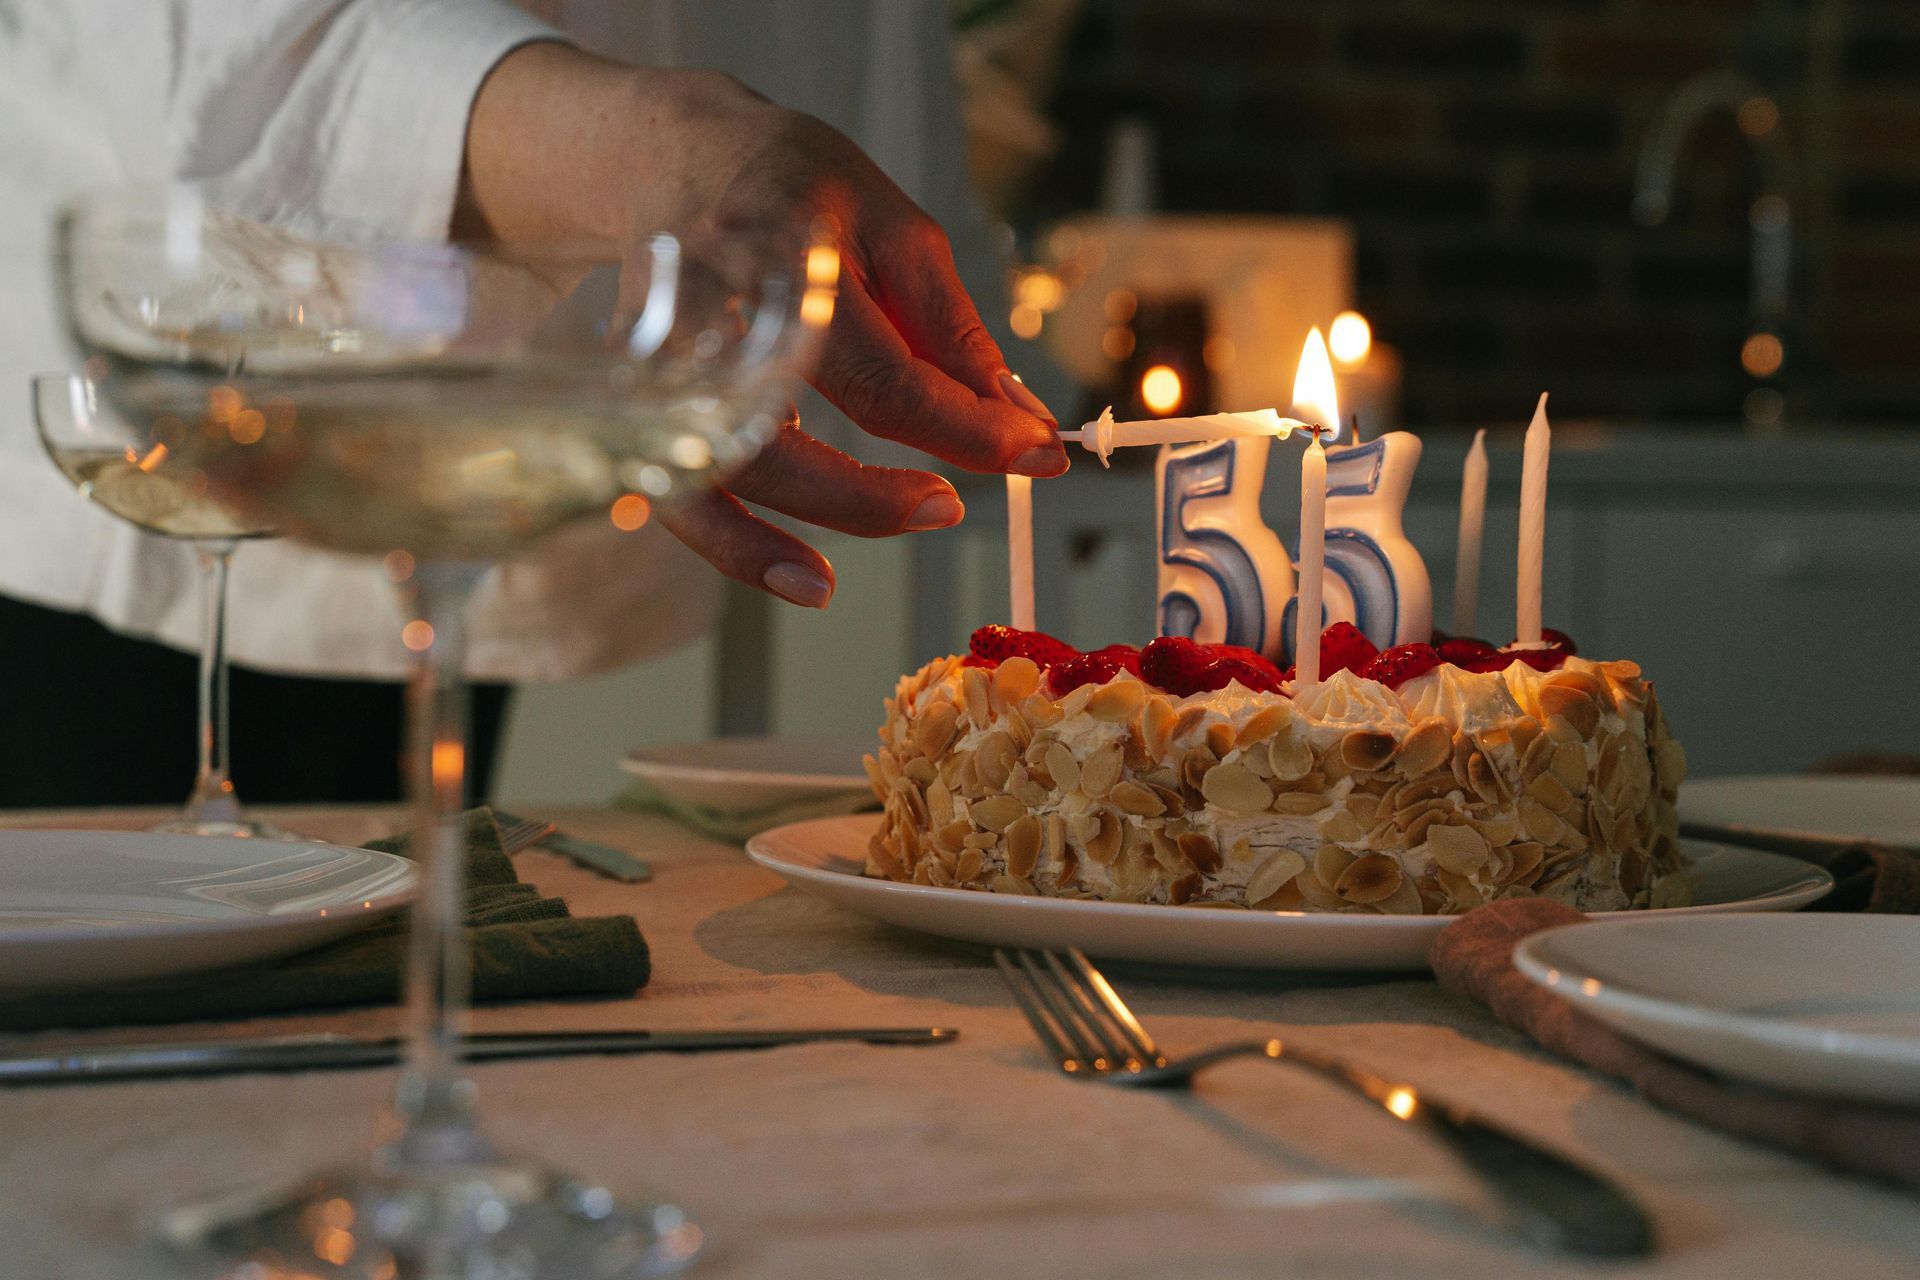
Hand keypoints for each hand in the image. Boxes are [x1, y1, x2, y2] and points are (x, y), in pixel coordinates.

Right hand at [461, 45, 1065, 607]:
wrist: (673, 151)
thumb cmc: (798, 188)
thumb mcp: (894, 228)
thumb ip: (951, 327)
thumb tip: (1015, 420)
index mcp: (791, 257)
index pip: (882, 372)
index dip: (965, 429)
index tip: (1035, 455)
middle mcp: (710, 311)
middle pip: (774, 439)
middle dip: (866, 497)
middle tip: (948, 506)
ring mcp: (657, 359)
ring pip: (708, 480)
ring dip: (773, 547)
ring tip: (838, 584)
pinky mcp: (638, 398)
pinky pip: (680, 494)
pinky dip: (734, 547)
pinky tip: (798, 578)